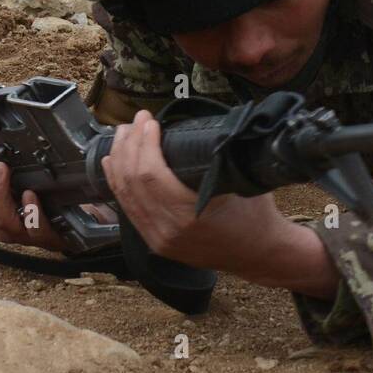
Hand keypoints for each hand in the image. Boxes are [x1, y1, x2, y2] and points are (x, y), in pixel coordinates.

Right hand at [0, 125, 67, 251]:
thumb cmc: (43, 196)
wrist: (76, 220)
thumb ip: (3, 157)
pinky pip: (33, 228)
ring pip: (0, 217)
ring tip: (1, 168)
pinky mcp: (44, 237)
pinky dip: (31, 210)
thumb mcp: (20, 174)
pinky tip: (30, 194)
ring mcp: (19, 233)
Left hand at [102, 110, 335, 293]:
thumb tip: (194, 125)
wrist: (259, 252)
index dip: (145, 143)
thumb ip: (215, 157)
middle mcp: (167, 230)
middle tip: (136, 120)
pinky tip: (112, 163)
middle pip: (132, 182)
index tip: (150, 121)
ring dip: (119, 160)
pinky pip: (128, 209)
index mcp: (188, 215)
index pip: (151, 174)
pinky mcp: (155, 242)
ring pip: (125, 195)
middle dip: (129, 145)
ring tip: (123, 133)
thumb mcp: (239, 181)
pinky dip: (117, 183)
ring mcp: (158, 239)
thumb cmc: (255, 214)